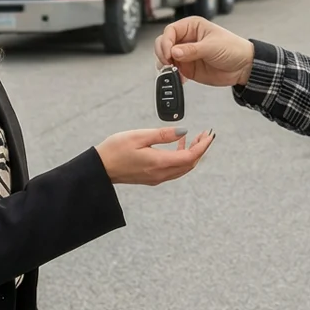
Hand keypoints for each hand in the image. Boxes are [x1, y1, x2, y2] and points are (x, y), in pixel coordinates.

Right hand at [94, 126, 215, 185]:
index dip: (203, 146)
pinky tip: (178, 146)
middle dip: (200, 149)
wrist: (99, 169)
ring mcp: (156, 178)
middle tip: (205, 135)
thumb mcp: (139, 136)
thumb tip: (183, 131)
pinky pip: (174, 170)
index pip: (190, 157)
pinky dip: (181, 158)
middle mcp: (160, 174)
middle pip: (190, 164)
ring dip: (191, 154)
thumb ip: (163, 134)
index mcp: (159, 163)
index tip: (209, 135)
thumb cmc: (114, 151)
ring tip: (194, 139)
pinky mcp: (152, 178)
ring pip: (183, 168)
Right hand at [154, 16, 254, 86]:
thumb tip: (174, 52)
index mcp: (192, 27)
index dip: (166, 42)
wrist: (243, 67)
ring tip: (173, 71)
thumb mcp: (212, 46)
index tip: (169, 53)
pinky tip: (179, 78)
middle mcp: (186, 39)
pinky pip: (173, 70)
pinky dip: (172, 75)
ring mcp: (185, 54)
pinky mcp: (187, 68)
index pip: (170, 31)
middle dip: (163, 53)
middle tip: (169, 63)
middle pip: (164, 43)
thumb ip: (192, 50)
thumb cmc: (233, 48)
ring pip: (166, 58)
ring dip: (165, 65)